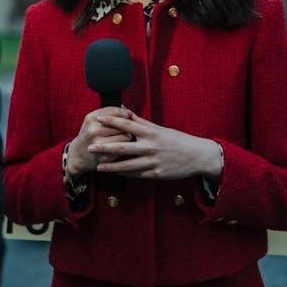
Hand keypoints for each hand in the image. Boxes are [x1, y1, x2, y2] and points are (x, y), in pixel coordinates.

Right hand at [66, 106, 132, 176]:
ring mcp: (99, 145)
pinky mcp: (105, 157)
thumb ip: (109, 113)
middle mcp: (94, 131)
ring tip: (122, 137)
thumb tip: (129, 112)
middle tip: (124, 128)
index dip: (124, 113)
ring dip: (128, 136)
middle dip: (126, 126)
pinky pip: (123, 149)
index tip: (127, 115)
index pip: (115, 111)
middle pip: (122, 124)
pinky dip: (124, 147)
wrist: (77, 155)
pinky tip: (119, 146)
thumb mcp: (93, 120)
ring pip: (126, 137)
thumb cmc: (89, 134)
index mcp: (91, 118)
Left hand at [88, 109, 222, 180]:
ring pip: (127, 165)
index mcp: (150, 132)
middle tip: (90, 147)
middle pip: (122, 147)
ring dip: (111, 166)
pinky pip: (137, 175)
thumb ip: (140, 122)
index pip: (126, 125)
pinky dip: (125, 174)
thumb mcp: (159, 128)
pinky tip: (116, 173)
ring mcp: (153, 161)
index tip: (98, 119)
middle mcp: (150, 146)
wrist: (196, 156)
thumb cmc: (176, 139)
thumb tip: (124, 111)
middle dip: (104, 147)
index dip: (111, 122)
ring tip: (99, 167)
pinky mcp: (156, 174)